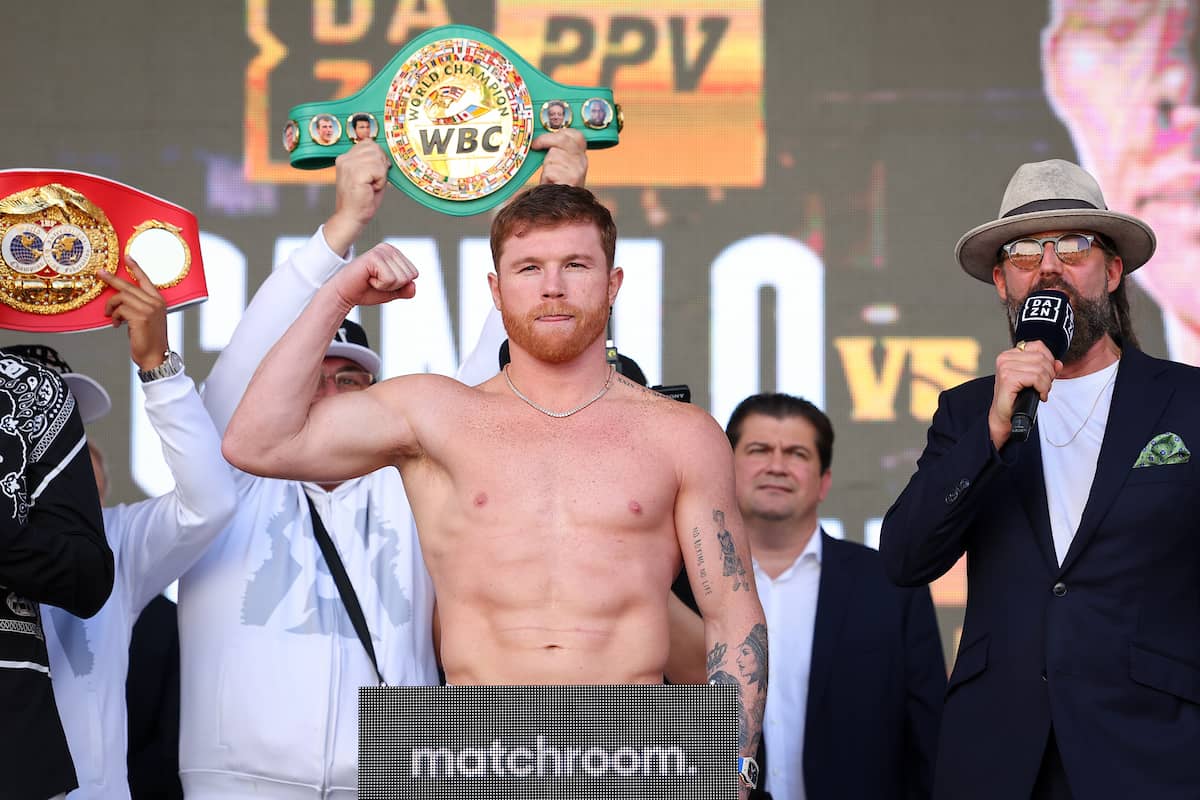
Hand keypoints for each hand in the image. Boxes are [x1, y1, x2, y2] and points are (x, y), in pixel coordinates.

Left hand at [98, 257, 169, 370]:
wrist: (155, 356)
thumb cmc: (150, 340)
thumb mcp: (147, 319)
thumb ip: (138, 306)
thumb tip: (120, 299)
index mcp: (159, 301)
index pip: (146, 280)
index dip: (136, 268)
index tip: (127, 257)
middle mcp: (155, 303)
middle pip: (129, 286)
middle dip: (112, 280)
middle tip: (100, 274)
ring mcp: (149, 309)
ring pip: (122, 297)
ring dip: (112, 307)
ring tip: (111, 316)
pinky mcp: (140, 317)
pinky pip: (120, 309)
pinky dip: (114, 317)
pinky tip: (117, 324)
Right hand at [324, 140, 390, 255]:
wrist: (352, 217)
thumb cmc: (362, 200)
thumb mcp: (369, 175)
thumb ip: (374, 161)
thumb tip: (384, 152)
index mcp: (346, 158)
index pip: (368, 143)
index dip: (378, 157)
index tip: (375, 173)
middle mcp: (345, 159)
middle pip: (375, 148)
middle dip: (381, 166)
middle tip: (373, 182)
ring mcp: (348, 165)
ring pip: (378, 159)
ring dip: (380, 175)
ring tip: (370, 186)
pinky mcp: (355, 173)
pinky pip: (379, 170)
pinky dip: (380, 181)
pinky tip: (371, 189)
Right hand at [330, 242, 417, 309]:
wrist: (344, 294)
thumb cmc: (365, 290)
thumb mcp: (392, 292)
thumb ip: (406, 290)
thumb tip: (413, 285)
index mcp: (395, 254)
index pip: (414, 274)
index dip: (399, 285)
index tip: (382, 281)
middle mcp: (389, 248)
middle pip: (409, 276)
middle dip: (394, 286)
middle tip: (376, 281)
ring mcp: (382, 251)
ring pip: (401, 279)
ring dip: (386, 286)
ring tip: (372, 279)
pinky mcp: (374, 256)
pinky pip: (390, 279)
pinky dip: (380, 285)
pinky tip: (368, 278)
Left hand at [533, 128, 586, 185]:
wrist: (561, 208)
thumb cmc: (557, 185)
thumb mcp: (561, 166)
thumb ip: (558, 151)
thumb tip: (541, 138)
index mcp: (582, 156)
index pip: (576, 135)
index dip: (559, 133)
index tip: (546, 139)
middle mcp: (582, 162)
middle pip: (562, 140)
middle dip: (546, 141)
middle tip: (536, 145)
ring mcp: (577, 171)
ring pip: (553, 156)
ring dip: (547, 165)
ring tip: (551, 177)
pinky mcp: (570, 180)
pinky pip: (550, 170)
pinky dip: (546, 177)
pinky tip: (551, 184)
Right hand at [988, 340, 1061, 448]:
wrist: (1004, 415)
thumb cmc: (1016, 398)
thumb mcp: (1033, 379)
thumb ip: (1046, 368)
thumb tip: (1058, 363)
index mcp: (1010, 355)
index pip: (1038, 346)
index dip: (1048, 359)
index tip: (1047, 374)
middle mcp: (1005, 358)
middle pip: (1041, 358)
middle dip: (1049, 374)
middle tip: (1044, 387)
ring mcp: (1005, 367)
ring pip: (1040, 369)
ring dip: (1046, 384)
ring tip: (1041, 392)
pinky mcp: (1008, 378)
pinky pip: (1036, 378)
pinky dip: (1042, 388)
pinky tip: (1039, 395)